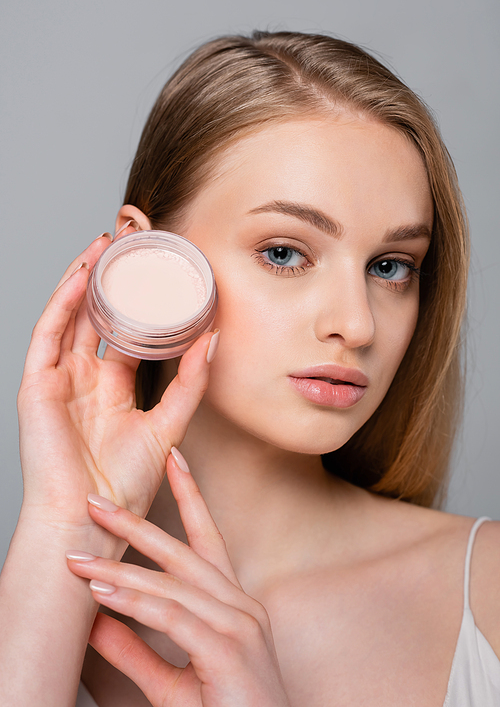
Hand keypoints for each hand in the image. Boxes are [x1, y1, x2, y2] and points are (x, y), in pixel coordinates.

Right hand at [18, 228, 216, 528]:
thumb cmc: (124, 486)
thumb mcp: (167, 426)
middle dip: (112, 279)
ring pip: (70, 317)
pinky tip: (83, 275)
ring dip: (86, 279)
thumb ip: (188, 385)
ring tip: (107, 244)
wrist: (88, 521)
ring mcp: (59, 380)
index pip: (127, 332)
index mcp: (113, 388)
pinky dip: (63, 303)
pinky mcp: (36, 385)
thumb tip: (212, 341)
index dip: (141, 302)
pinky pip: (47, 334)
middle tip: (132, 241)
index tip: (160, 270)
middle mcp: (85, 378)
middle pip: (97, 316)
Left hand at [66, 452, 290, 706]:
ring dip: (121, 568)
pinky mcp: (228, 651)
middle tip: (96, 502)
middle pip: (183, 551)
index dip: (190, 495)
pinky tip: (103, 594)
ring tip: (79, 559)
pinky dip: (134, 603)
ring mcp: (239, 625)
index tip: (174, 458)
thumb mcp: (170, 680)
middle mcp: (240, 606)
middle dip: (136, 523)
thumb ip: (135, 648)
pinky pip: (173, 617)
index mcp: (232, 605)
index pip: (208, 538)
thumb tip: (94, 622)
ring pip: (172, 584)